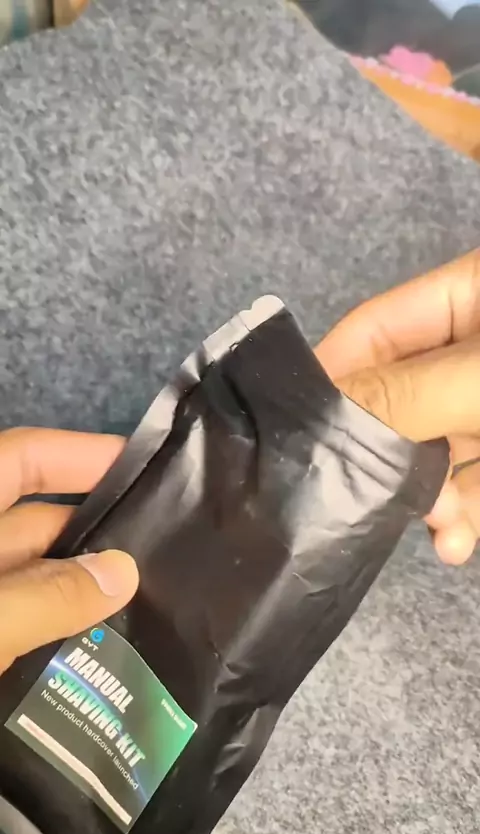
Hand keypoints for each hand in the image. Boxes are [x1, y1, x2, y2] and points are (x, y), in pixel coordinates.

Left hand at [0, 428, 137, 673]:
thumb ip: (46, 596)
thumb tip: (124, 573)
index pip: (25, 459)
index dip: (83, 455)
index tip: (147, 468)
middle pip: (38, 525)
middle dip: (98, 538)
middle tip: (169, 555)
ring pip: (34, 583)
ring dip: (82, 597)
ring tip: (152, 610)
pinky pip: (21, 627)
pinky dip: (54, 636)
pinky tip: (102, 655)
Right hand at [315, 250, 479, 565]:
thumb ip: (407, 394)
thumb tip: (315, 414)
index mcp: (471, 293)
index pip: (376, 330)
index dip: (335, 378)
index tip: (296, 436)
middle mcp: (474, 343)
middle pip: (404, 394)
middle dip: (390, 453)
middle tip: (370, 499)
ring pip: (441, 442)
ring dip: (434, 493)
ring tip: (438, 529)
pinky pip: (477, 470)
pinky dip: (467, 506)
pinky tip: (458, 539)